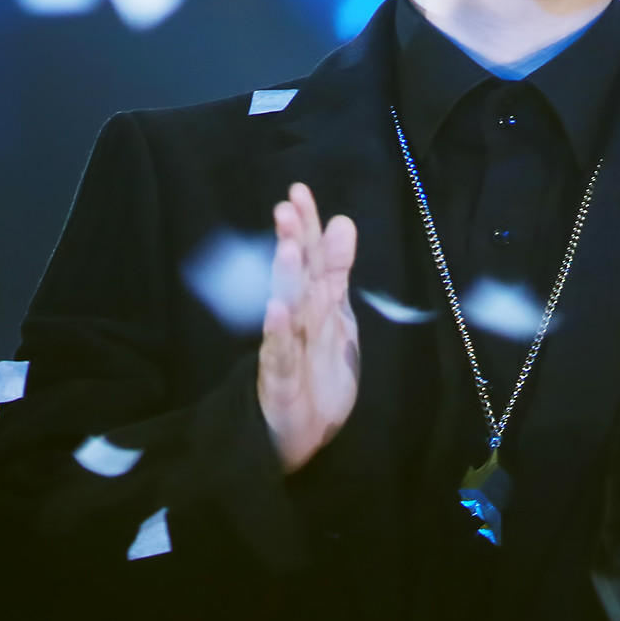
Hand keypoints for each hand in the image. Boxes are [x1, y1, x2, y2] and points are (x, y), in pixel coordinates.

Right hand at [257, 183, 359, 473]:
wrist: (299, 429)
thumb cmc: (316, 365)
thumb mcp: (335, 315)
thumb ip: (336, 271)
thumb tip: (343, 221)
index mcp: (312, 301)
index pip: (310, 257)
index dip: (306, 225)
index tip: (299, 191)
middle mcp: (296, 318)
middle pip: (297, 277)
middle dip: (293, 242)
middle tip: (286, 209)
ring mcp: (286, 348)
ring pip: (289, 310)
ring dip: (288, 279)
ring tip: (288, 248)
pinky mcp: (280, 379)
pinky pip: (278, 354)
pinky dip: (277, 333)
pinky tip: (276, 309)